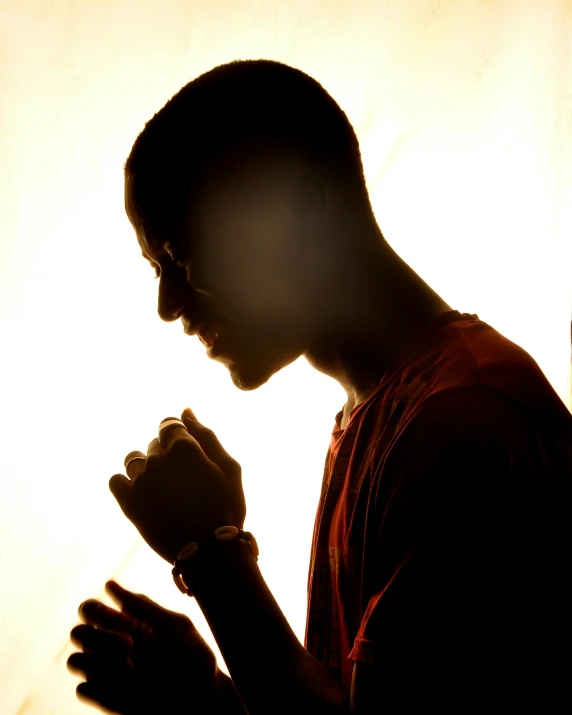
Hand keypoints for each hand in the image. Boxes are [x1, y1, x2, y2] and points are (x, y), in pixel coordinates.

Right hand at [67, 581, 225, 713]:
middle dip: (101, 637)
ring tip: (131, 667)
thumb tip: (108, 584)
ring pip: (75, 660)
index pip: (90, 609)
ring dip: (99, 660)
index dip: (98, 612)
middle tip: (131, 645)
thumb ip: (143, 607)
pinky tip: (127, 687)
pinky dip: (101, 685)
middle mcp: (112, 648)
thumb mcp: (175, 626)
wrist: (205, 700)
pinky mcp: (108, 700)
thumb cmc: (194, 659)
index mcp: (127, 625)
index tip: (126, 621)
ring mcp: (108, 674)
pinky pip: (83, 689)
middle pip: (78, 633)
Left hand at [109, 409, 245, 562]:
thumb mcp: (228, 467)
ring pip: (134, 460)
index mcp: (184, 447)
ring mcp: (141, 480)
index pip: (169, 426)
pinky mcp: (128, 502)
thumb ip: (205, 435)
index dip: (178, 440)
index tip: (186, 457)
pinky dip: (126, 484)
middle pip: (154, 445)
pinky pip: (116, 480)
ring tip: (162, 491)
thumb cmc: (225, 506)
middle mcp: (158, 459)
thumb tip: (186, 411)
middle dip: (165, 457)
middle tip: (182, 483)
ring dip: (145, 469)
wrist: (208, 551)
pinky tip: (143, 495)